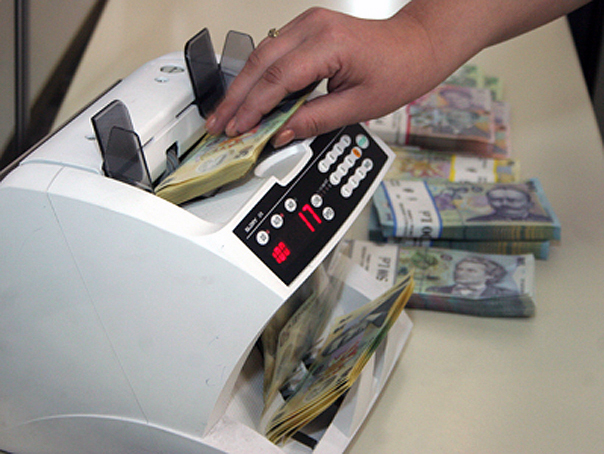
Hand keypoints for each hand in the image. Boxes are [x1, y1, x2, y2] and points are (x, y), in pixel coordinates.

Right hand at [205, 7, 447, 146]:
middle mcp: (313, 26)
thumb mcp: (358, 106)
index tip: (239, 130)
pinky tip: (248, 97)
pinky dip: (257, 77)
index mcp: (329, 43)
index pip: (277, 79)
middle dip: (236, 98)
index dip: (253, 108)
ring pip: (260, 56)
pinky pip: (273, 53)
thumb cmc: (397, 70)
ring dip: (241, 87)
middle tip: (219, 124)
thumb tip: (281, 135)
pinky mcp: (306, 30)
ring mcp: (307, 24)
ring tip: (227, 114)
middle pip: (259, 63)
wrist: (414, 46)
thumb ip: (314, 121)